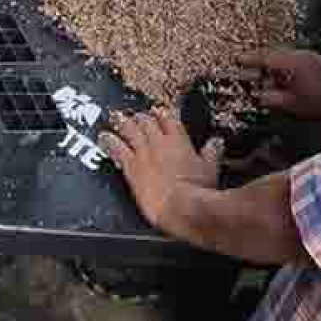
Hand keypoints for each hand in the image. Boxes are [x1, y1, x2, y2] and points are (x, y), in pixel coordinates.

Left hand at [101, 108, 219, 229]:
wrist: (180, 208)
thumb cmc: (197, 191)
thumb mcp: (211, 169)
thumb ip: (212, 152)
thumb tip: (217, 142)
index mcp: (179, 140)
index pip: (168, 117)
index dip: (161, 113)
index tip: (158, 112)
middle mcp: (159, 142)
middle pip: (146, 120)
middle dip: (141, 117)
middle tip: (137, 117)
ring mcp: (143, 153)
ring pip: (129, 129)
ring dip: (122, 122)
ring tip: (117, 118)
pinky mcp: (131, 167)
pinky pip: (116, 148)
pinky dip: (109, 141)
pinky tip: (104, 137)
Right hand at [236, 48, 320, 121]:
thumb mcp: (292, 105)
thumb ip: (271, 99)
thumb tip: (258, 95)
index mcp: (291, 62)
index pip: (264, 57)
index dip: (249, 59)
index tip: (237, 60)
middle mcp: (301, 54)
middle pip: (274, 56)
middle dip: (260, 65)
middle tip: (249, 74)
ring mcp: (311, 57)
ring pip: (285, 60)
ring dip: (274, 69)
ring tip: (267, 83)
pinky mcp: (319, 63)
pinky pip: (296, 63)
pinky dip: (286, 71)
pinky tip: (286, 84)